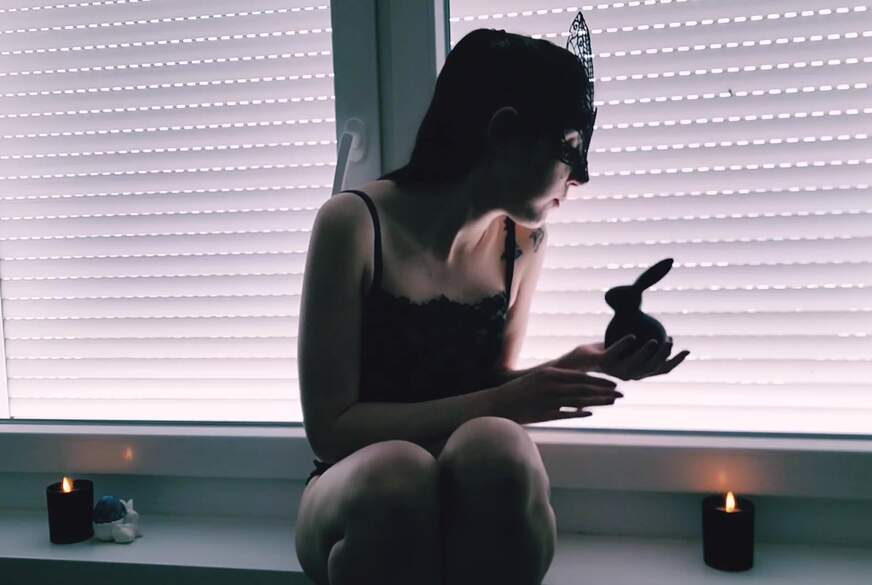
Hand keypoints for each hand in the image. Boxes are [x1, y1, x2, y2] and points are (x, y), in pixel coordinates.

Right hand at [490, 366, 622, 424]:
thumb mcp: (538, 378)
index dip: (600, 380)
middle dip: (605, 390)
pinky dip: (580, 413)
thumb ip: (557, 378)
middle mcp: (552, 386)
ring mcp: (548, 400)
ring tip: (613, 403)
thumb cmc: (518, 391)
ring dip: (598, 402)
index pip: (581, 376)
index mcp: (551, 373)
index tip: (614, 382)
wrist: (498, 404)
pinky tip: (592, 414)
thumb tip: (576, 379)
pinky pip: (566, 414)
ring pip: (579, 401)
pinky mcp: (545, 414)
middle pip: (584, 388)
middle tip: (622, 393)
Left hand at [592, 334, 689, 380]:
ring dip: (645, 353)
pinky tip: (632, 335)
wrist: (582, 357)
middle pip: (651, 368)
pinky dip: (623, 345)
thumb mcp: (629, 346)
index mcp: (639, 372)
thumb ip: (644, 341)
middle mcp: (629, 374)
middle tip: (670, 341)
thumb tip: (661, 332)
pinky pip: (614, 354)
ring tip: (654, 340)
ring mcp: (615, 370)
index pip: (662, 370)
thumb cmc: (607, 349)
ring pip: (634, 365)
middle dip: (663, 356)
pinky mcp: (603, 362)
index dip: (676, 361)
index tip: (687, 350)